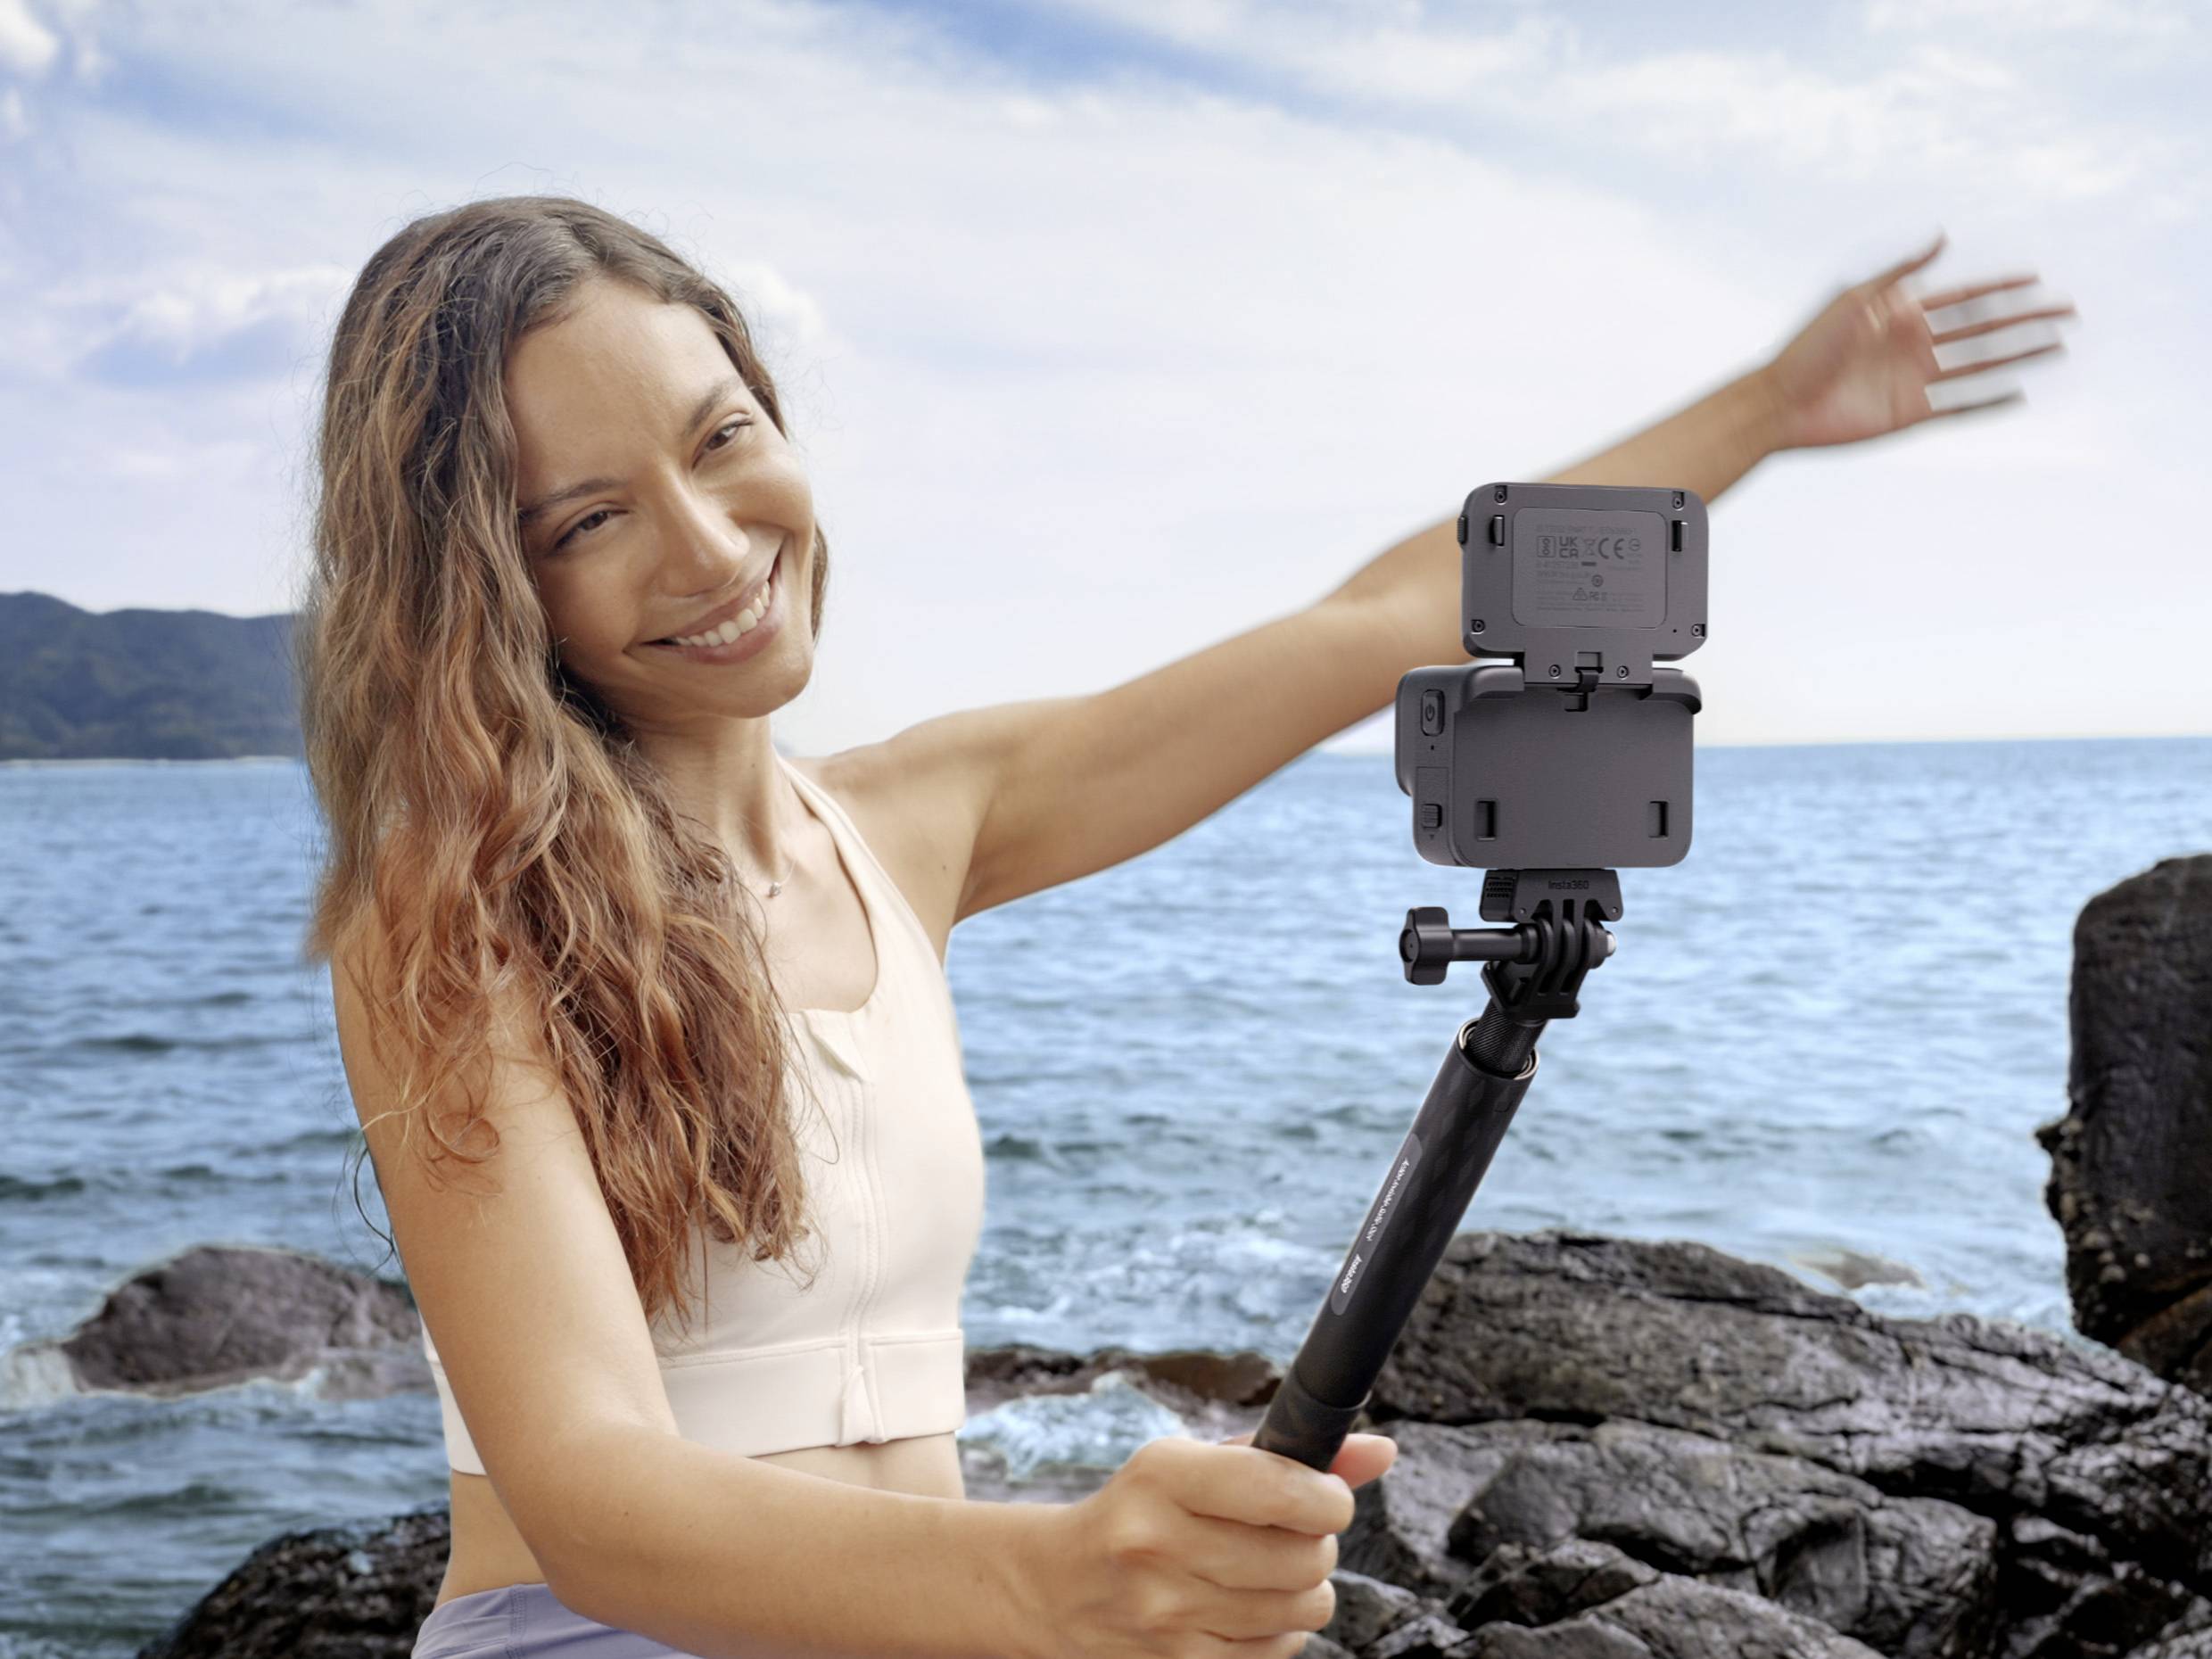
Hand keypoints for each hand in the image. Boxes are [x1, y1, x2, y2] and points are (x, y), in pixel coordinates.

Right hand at [1024, 1429, 1397, 1658]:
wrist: (1057, 1587)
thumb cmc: (1142, 1512)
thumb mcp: (1195, 1464)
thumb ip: (1286, 1454)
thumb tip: (1382, 1451)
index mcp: (1162, 1477)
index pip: (1283, 1489)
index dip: (1329, 1497)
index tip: (1327, 1497)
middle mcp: (1159, 1545)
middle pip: (1306, 1557)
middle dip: (1315, 1543)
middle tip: (1291, 1535)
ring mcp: (1167, 1616)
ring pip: (1304, 1608)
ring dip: (1302, 1588)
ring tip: (1266, 1571)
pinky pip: (1279, 1651)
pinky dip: (1277, 1629)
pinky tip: (1244, 1607)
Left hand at [1759, 231, 2077, 450]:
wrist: (1777, 404)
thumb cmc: (1807, 347)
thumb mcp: (1854, 298)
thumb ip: (1901, 271)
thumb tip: (1944, 236)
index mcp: (1902, 313)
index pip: (1964, 296)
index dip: (2001, 287)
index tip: (2038, 278)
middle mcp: (1914, 345)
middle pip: (1984, 329)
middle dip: (2026, 319)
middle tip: (2068, 312)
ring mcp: (1915, 381)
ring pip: (1981, 366)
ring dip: (2020, 356)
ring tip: (2059, 348)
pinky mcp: (1910, 415)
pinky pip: (1959, 408)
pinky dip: (1989, 403)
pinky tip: (2020, 394)